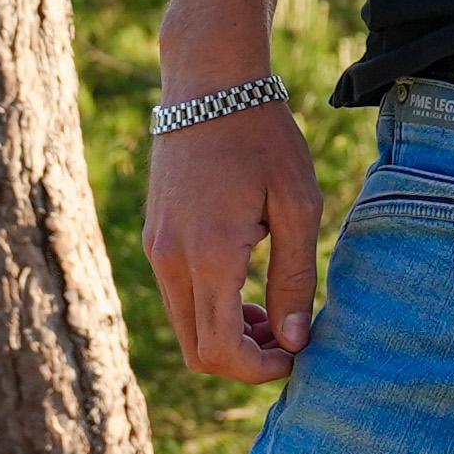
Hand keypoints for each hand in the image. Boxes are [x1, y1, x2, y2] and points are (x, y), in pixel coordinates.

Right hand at [144, 99, 326, 381]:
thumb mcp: (298, 204)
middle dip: (244, 360)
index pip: (221, 351)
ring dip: (228, 336)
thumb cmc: (264, 137)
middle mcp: (170, 260)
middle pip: (198, 351)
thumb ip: (294, 278)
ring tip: (275, 314)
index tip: (298, 354)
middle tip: (290, 340)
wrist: (210, 83)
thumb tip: (295, 341)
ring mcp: (156, 249)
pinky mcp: (154, 238)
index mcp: (208, 255)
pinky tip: (248, 288)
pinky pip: (180, 297)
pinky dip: (212, 310)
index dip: (260, 369)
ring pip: (187, 327)